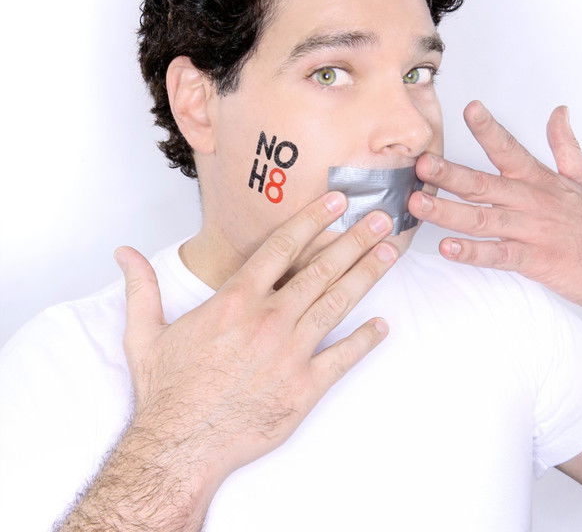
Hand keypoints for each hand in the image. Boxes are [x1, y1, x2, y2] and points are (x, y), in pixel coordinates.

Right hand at [113, 191, 395, 481]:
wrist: (179, 445)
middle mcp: (269, 320)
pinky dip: (365, 341)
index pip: (282, 248)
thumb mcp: (144, 332)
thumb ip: (141, 287)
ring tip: (389, 253)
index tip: (338, 202)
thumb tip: (124, 253)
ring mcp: (291, 354)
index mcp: (236, 301)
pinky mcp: (304, 388)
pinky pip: (342, 359)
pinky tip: (382, 326)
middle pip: (319, 270)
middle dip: (353, 241)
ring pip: (336, 304)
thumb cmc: (167, 390)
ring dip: (366, 276)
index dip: (313, 220)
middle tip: (380, 220)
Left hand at [408, 100, 581, 320]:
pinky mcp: (535, 259)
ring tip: (419, 205)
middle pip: (483, 184)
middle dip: (450, 173)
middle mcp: (530, 202)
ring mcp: (531, 231)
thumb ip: (564, 145)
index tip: (470, 108)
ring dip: (448, 212)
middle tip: (421, 164)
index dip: (489, 129)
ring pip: (482, 219)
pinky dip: (473, 252)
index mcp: (538, 181)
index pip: (510, 149)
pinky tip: (448, 248)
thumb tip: (559, 113)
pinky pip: (499, 255)